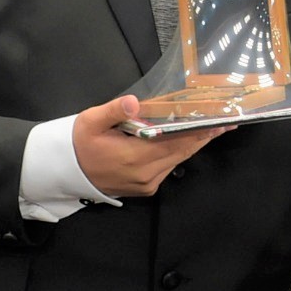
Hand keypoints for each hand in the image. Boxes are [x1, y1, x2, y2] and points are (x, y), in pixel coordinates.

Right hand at [71, 96, 231, 196]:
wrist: (64, 171)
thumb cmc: (79, 142)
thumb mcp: (92, 121)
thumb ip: (114, 110)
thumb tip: (134, 102)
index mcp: (134, 157)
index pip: (176, 143)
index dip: (199, 132)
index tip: (219, 122)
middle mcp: (145, 175)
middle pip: (182, 152)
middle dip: (204, 137)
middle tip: (226, 122)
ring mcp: (146, 184)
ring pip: (177, 161)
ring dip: (193, 144)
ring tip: (212, 128)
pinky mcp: (144, 188)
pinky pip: (168, 168)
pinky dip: (179, 153)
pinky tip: (187, 139)